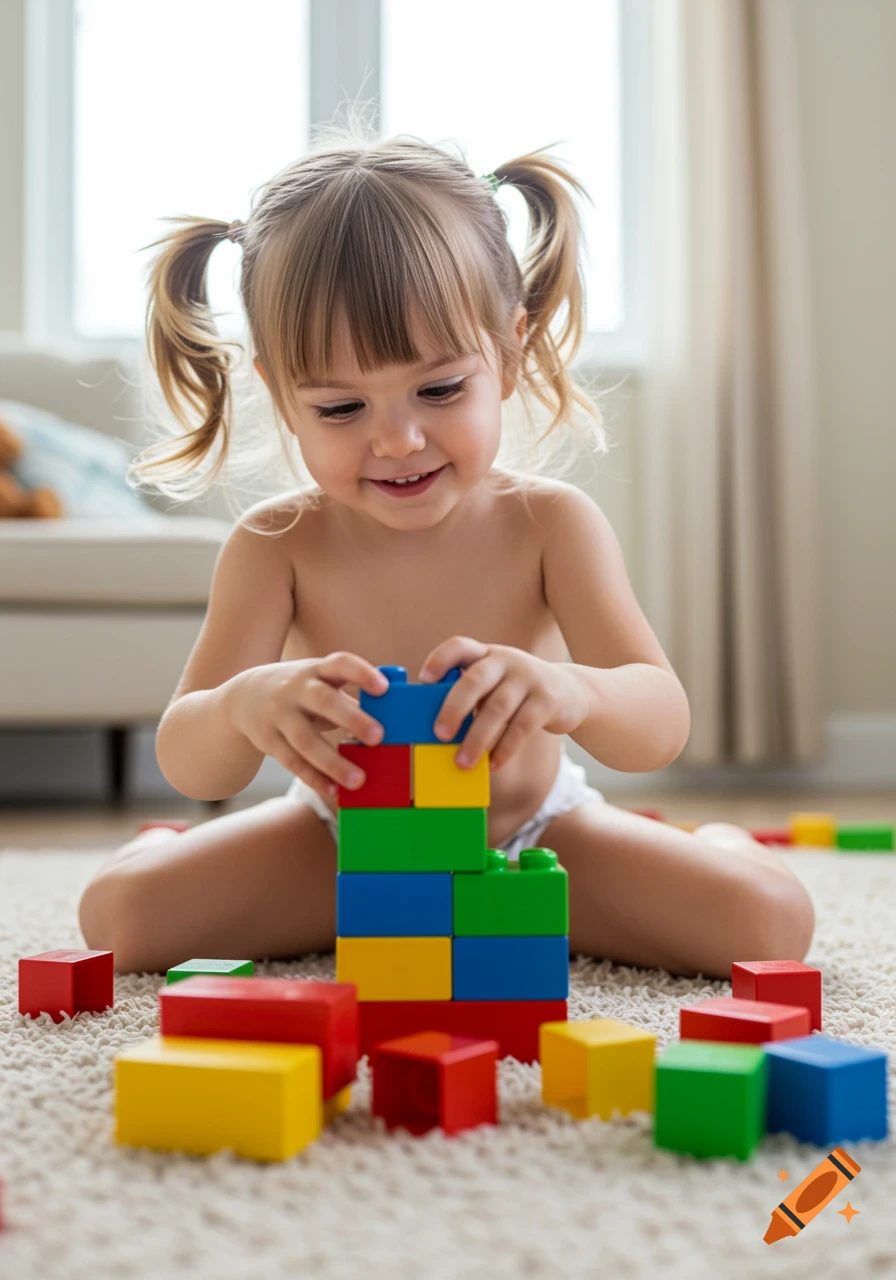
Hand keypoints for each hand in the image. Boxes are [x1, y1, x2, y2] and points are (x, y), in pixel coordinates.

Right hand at [227, 652, 388, 799]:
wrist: (245, 697)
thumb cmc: (300, 690)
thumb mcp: (319, 681)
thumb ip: (348, 697)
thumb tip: (388, 722)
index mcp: (316, 670)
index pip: (340, 664)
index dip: (361, 674)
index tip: (384, 688)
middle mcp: (295, 689)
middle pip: (323, 701)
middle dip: (351, 718)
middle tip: (378, 737)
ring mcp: (279, 715)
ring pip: (306, 740)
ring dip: (333, 762)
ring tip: (358, 780)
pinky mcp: (268, 740)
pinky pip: (292, 761)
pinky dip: (314, 778)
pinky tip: (334, 791)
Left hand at [418, 638, 588, 771]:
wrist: (571, 692)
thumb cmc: (518, 692)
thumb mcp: (496, 683)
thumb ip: (472, 696)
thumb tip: (439, 730)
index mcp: (486, 654)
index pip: (459, 647)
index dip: (440, 660)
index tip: (424, 680)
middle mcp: (506, 660)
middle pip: (475, 680)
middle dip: (454, 708)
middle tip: (439, 734)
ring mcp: (529, 678)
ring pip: (497, 709)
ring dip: (477, 739)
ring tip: (463, 762)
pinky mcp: (547, 700)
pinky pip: (521, 727)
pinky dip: (504, 749)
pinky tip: (493, 764)